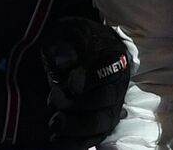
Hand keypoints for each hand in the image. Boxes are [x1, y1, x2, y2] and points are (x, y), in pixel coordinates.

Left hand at [40, 17, 130, 149]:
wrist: (72, 51)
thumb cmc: (68, 41)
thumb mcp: (63, 34)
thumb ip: (63, 46)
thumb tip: (65, 64)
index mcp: (114, 54)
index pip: (110, 70)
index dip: (91, 79)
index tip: (69, 83)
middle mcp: (119, 81)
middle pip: (107, 100)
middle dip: (79, 105)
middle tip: (54, 102)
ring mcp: (113, 104)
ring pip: (103, 122)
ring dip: (77, 128)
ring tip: (54, 124)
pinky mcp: (103, 121)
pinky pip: (95, 137)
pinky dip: (77, 142)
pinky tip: (57, 139)